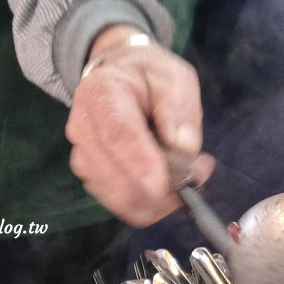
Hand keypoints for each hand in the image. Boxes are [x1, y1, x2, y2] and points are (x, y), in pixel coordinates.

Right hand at [66, 30, 212, 225]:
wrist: (120, 79)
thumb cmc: (150, 78)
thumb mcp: (174, 79)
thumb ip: (179, 110)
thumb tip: (183, 148)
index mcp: (101, 93)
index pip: (118, 134)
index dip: (140, 163)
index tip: (162, 187)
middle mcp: (83, 127)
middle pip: (117, 176)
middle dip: (161, 188)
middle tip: (201, 170)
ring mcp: (83, 155)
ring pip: (121, 198)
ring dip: (160, 199)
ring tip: (187, 172)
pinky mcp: (92, 177)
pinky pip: (123, 205)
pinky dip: (151, 204)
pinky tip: (168, 182)